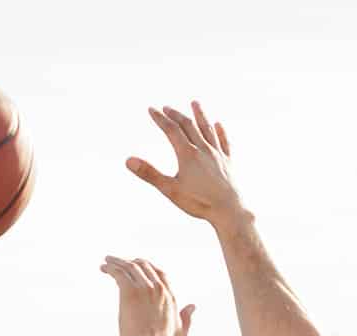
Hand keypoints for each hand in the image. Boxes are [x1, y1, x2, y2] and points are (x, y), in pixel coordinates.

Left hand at [100, 256, 194, 335]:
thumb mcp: (181, 334)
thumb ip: (187, 319)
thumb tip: (192, 306)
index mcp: (170, 297)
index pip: (160, 274)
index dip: (149, 267)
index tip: (138, 266)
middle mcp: (158, 289)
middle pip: (144, 266)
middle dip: (132, 262)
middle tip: (119, 263)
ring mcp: (144, 288)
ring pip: (129, 266)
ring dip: (117, 262)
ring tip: (107, 261)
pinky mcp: (129, 292)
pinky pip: (118, 272)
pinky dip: (110, 267)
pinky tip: (103, 267)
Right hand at [127, 101, 242, 225]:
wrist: (229, 211)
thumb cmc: (199, 202)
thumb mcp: (170, 189)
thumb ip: (149, 174)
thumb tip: (128, 160)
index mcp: (187, 154)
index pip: (171, 130)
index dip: (160, 119)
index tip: (151, 109)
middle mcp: (203, 150)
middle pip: (188, 126)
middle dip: (176, 115)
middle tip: (166, 108)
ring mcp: (217, 155)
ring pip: (207, 129)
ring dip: (200, 115)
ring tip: (195, 103)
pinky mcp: (228, 163)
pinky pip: (224, 142)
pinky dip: (220, 131)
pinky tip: (218, 124)